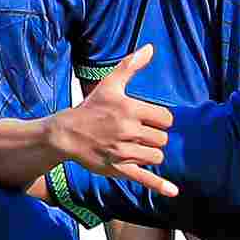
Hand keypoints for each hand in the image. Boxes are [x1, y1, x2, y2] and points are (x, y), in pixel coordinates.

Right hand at [47, 49, 176, 196]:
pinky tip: (173, 191)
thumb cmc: (90, 107)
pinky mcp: (118, 169)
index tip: (148, 120)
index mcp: (130, 109)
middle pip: (161, 139)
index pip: (165, 118)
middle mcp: (127, 131)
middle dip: (154, 137)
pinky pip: (144, 178)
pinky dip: (160, 185)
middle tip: (138, 134)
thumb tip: (151, 48)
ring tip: (137, 147)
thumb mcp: (110, 84)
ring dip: (151, 153)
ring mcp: (123, 152)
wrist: (66, 133)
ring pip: (156, 157)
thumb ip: (131, 65)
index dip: (159, 120)